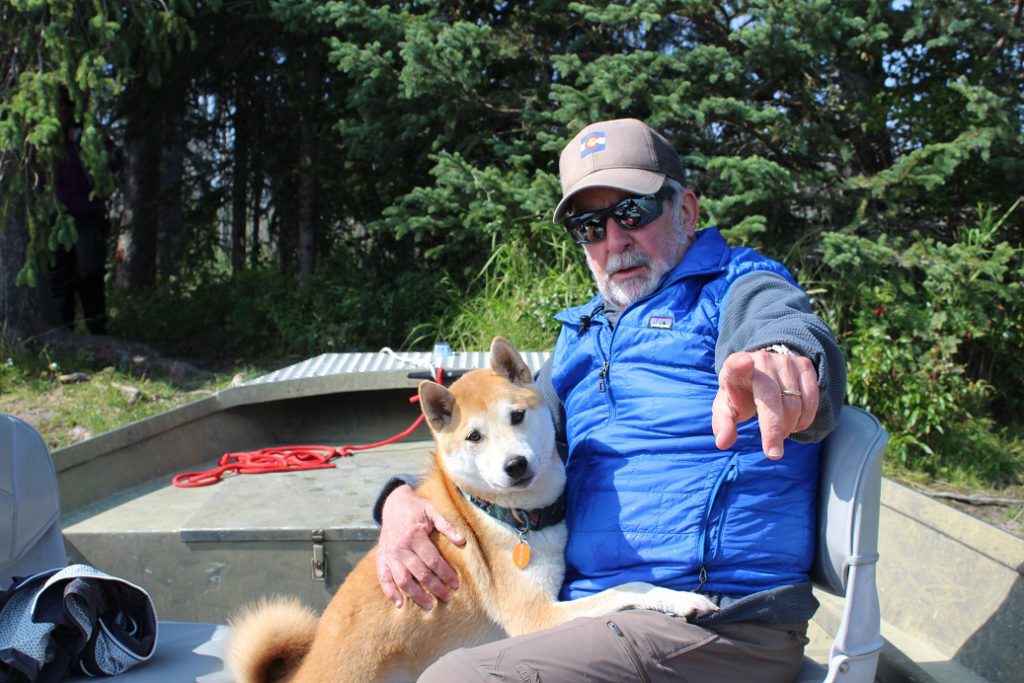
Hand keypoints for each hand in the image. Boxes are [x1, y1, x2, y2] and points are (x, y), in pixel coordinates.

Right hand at [376, 484, 464, 608]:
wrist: (393, 503)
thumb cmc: (416, 508)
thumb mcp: (432, 509)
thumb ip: (446, 524)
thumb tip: (462, 540)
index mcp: (414, 535)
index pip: (433, 560)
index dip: (445, 573)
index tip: (456, 583)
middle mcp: (400, 548)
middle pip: (420, 573)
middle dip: (435, 587)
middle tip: (447, 597)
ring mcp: (389, 555)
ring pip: (403, 580)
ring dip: (416, 595)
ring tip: (430, 605)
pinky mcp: (381, 559)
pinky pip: (384, 579)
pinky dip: (390, 592)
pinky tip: (400, 604)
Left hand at [712, 351, 818, 458]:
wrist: (761, 372)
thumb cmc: (740, 393)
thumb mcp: (726, 407)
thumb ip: (723, 424)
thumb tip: (723, 443)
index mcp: (735, 367)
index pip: (736, 363)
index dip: (739, 364)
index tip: (743, 363)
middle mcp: (761, 360)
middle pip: (771, 397)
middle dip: (774, 430)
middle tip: (773, 453)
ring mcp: (785, 361)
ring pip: (793, 403)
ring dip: (789, 426)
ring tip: (779, 434)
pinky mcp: (804, 365)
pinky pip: (811, 399)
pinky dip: (805, 419)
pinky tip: (795, 425)